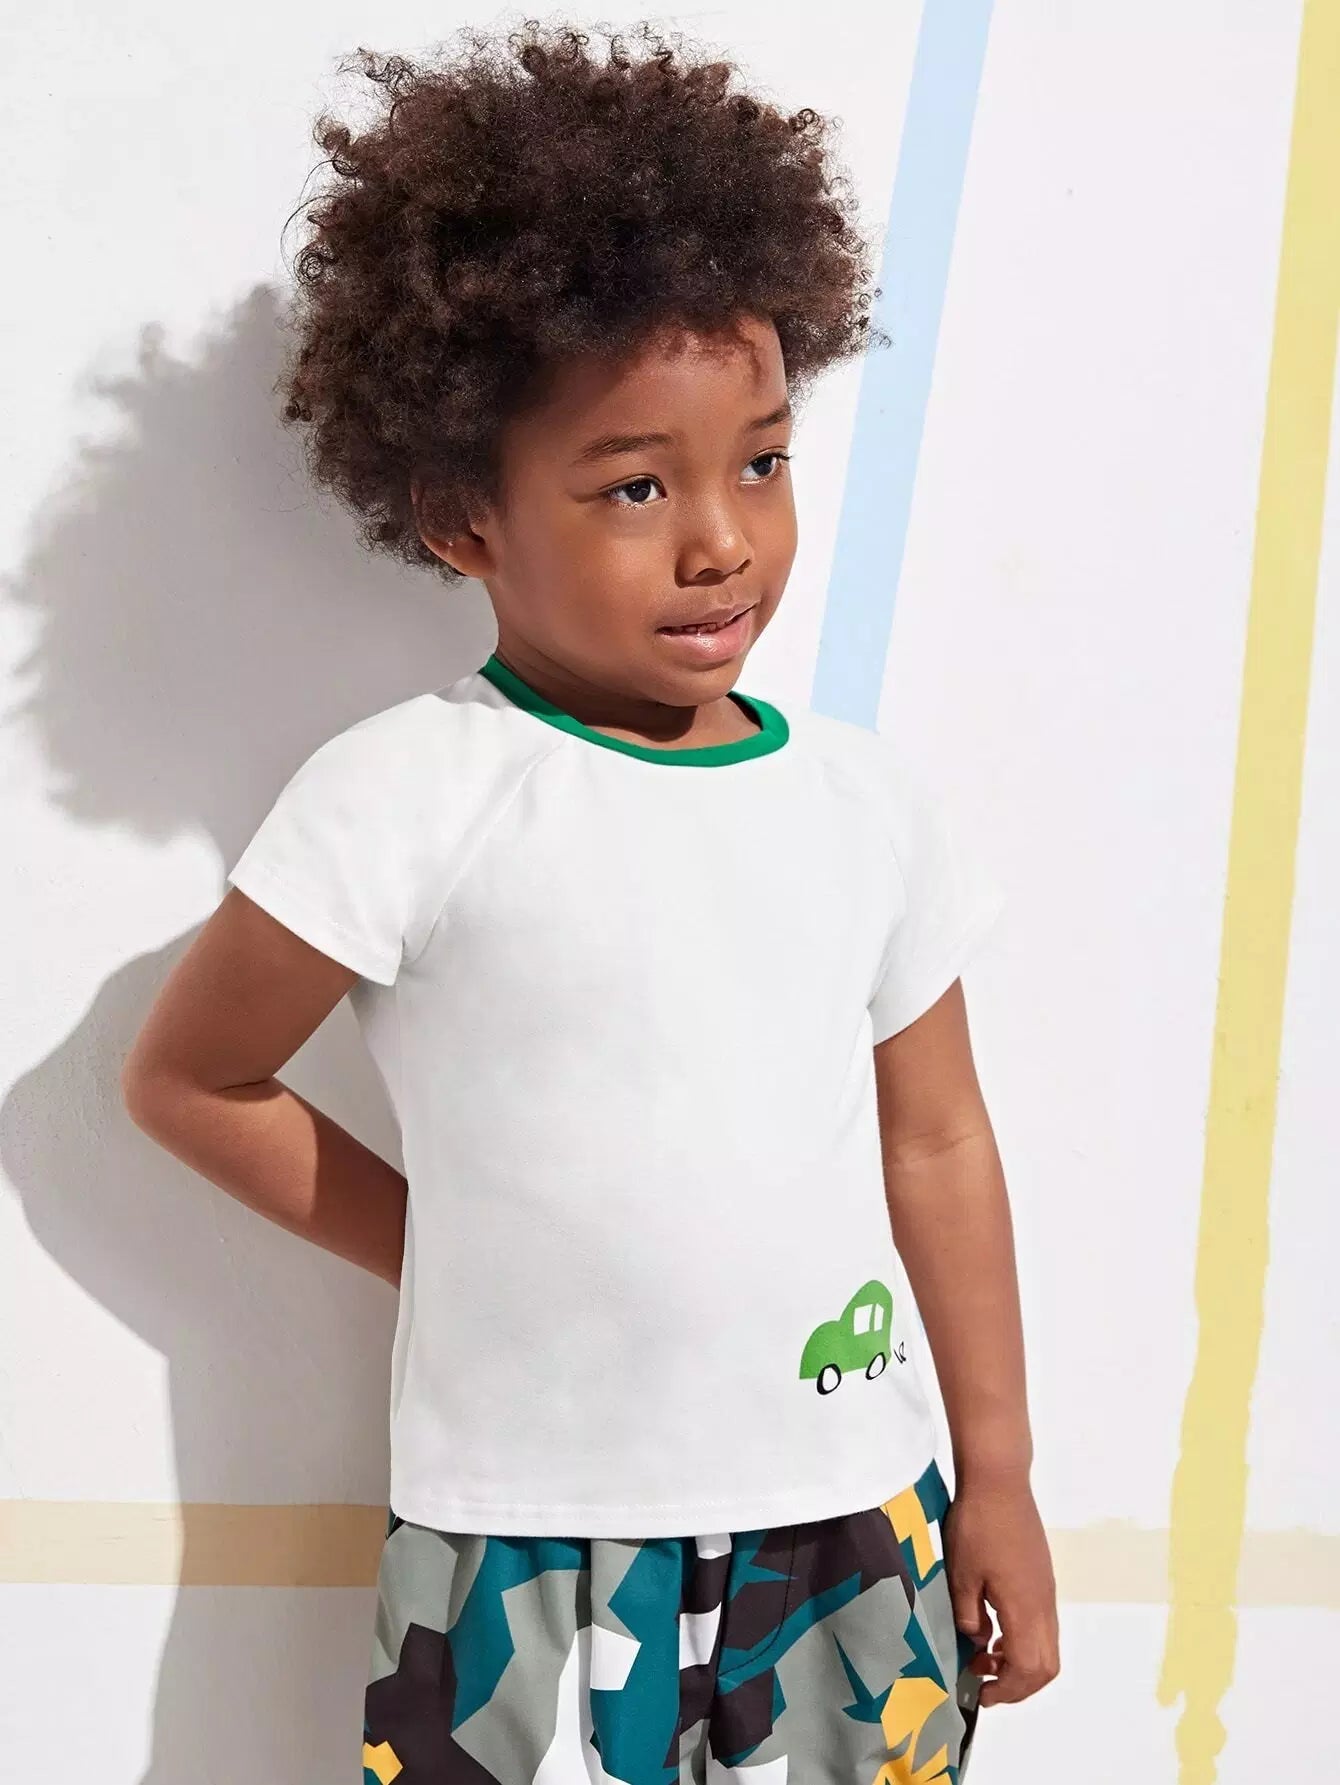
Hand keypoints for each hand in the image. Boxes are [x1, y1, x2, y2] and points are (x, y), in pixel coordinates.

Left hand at [942, 1474, 1059, 1705]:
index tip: (980, 1692)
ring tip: (982, 1655)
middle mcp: (1043, 1604)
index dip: (1007, 1690)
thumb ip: (968, 1616)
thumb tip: (978, 1641)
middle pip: (1046, 1665)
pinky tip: (992, 1627)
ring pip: (1045, 1645)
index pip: (1028, 1669)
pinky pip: (1040, 1624)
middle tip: (983, 1681)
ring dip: (1019, 1661)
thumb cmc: (976, 1526)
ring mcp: (1045, 1590)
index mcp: (1025, 1608)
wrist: (999, 1481)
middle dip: (1017, 1684)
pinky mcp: (1041, 1578)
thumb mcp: (961, 1575)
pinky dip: (1021, 1639)